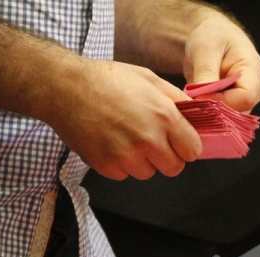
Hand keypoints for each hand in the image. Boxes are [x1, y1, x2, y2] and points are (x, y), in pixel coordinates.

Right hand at [46, 60, 201, 179]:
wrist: (64, 88)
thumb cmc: (107, 79)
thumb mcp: (149, 79)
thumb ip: (176, 99)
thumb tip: (195, 114)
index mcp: (164, 116)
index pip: (193, 150)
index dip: (187, 146)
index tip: (179, 141)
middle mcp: (148, 140)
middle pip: (174, 168)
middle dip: (167, 157)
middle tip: (153, 142)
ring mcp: (126, 156)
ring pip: (148, 172)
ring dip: (142, 161)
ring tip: (126, 137)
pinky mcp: (107, 166)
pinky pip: (124, 174)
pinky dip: (120, 163)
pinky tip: (110, 142)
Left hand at [182, 13, 259, 112]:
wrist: (212, 36)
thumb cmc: (212, 36)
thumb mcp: (205, 50)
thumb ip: (205, 75)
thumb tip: (201, 100)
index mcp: (253, 71)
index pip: (245, 98)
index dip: (222, 102)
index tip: (200, 97)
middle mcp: (254, 89)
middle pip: (239, 112)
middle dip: (214, 112)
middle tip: (191, 103)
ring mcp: (244, 99)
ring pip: (230, 119)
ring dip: (209, 115)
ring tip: (191, 104)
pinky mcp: (233, 105)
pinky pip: (222, 118)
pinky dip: (207, 115)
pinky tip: (194, 107)